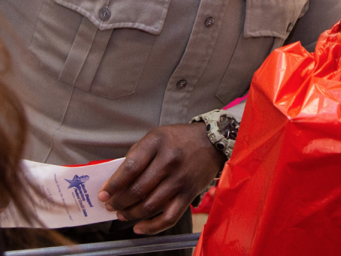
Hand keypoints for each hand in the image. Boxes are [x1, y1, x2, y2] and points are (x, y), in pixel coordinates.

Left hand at [98, 123, 225, 234]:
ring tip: (122, 214)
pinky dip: (151, 227)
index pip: (129, 168)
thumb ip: (137, 155)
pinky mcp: (189, 193)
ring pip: (149, 206)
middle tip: (110, 206)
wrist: (213, 141)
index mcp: (156, 143)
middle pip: (137, 190)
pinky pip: (169, 217)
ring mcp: (180, 179)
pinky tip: (139, 227)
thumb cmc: (180, 139)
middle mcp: (169, 161)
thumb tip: (116, 181)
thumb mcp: (156, 136)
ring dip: (130, 214)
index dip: (112, 185)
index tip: (103, 194)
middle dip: (118, 203)